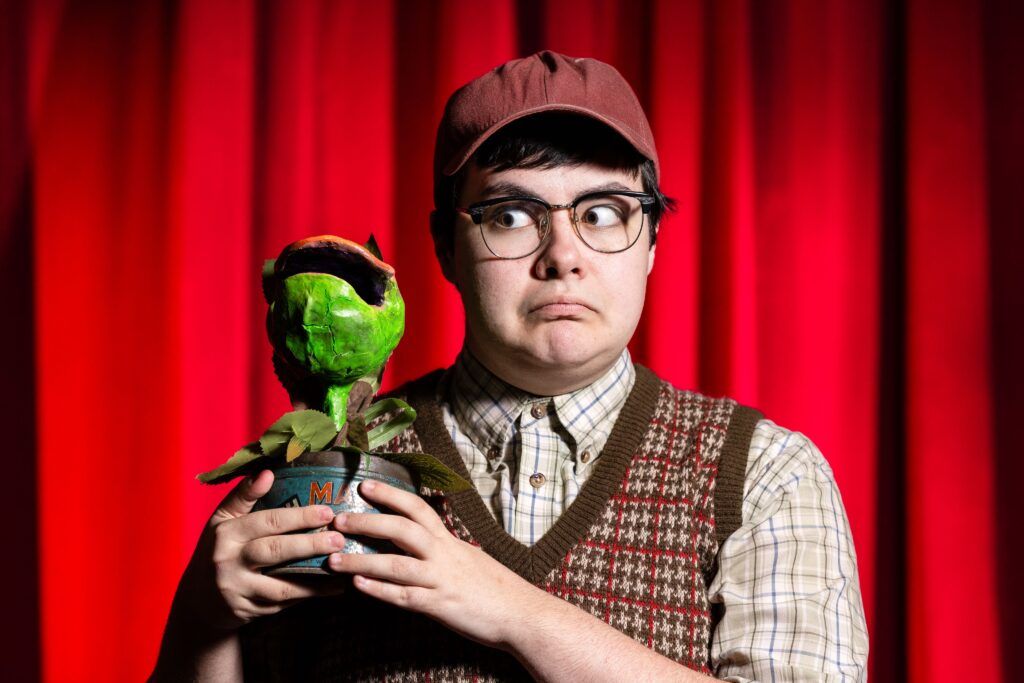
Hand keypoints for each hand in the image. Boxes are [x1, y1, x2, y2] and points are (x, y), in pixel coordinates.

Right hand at [172, 469, 347, 633]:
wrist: (198, 601)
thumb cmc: (218, 550)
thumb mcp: (222, 521)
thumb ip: (244, 496)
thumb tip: (267, 472)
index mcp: (226, 533)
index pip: (267, 522)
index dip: (299, 517)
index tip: (327, 512)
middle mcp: (228, 562)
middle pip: (275, 551)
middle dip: (310, 545)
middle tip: (339, 539)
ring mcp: (237, 590)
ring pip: (281, 586)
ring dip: (315, 578)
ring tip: (342, 565)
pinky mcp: (247, 612)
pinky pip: (282, 604)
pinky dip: (307, 595)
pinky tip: (330, 587)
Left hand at [327, 480, 543, 648]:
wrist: (520, 614)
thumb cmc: (494, 587)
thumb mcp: (467, 558)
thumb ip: (442, 549)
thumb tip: (419, 542)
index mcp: (449, 540)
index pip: (418, 507)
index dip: (391, 494)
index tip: (365, 484)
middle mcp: (444, 554)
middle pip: (402, 529)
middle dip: (368, 521)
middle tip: (338, 519)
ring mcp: (441, 580)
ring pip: (396, 564)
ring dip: (362, 560)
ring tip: (334, 559)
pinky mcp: (440, 606)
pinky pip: (405, 597)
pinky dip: (380, 591)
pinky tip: (359, 586)